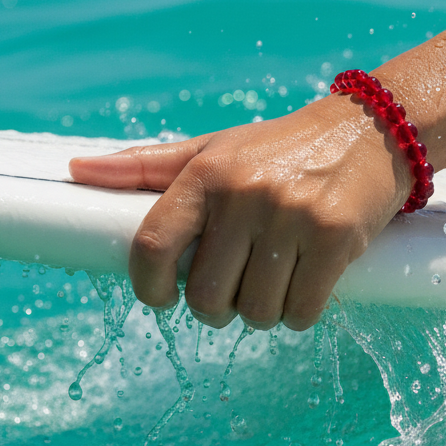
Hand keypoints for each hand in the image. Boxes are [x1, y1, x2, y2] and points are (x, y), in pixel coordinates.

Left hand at [69, 97, 410, 330]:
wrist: (369, 131)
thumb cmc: (282, 147)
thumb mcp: (216, 147)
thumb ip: (148, 165)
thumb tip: (76, 170)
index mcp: (208, 172)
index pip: (153, 244)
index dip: (149, 286)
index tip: (162, 297)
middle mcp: (246, 194)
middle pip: (208, 296)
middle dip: (218, 307)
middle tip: (236, 288)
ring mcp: (293, 218)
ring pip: (257, 312)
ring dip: (263, 312)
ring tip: (276, 280)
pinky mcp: (336, 239)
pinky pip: (301, 313)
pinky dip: (299, 314)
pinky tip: (306, 287)